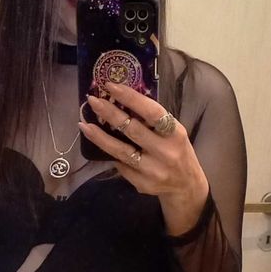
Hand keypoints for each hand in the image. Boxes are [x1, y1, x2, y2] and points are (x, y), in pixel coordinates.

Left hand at [79, 81, 208, 234]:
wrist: (186, 185)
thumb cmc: (177, 151)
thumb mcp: (173, 132)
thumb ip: (153, 120)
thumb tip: (122, 99)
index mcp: (175, 134)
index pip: (151, 112)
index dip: (131, 98)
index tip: (111, 86)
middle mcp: (165, 152)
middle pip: (132, 130)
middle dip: (110, 113)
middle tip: (92, 101)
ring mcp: (153, 170)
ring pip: (120, 151)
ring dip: (99, 137)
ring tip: (84, 125)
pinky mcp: (142, 183)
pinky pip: (121, 165)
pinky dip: (110, 154)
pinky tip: (99, 144)